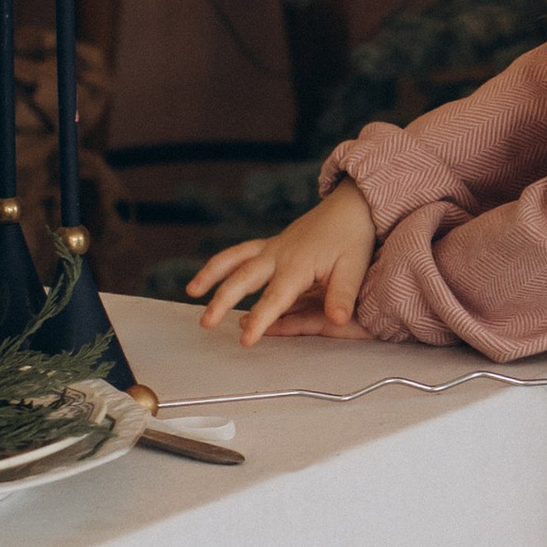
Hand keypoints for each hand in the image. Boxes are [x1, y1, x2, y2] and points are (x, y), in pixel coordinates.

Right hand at [188, 184, 375, 343]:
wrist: (350, 206)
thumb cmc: (353, 238)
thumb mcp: (354, 267)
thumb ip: (342, 295)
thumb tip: (337, 320)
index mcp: (297, 265)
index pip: (274, 299)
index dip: (260, 320)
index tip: (246, 340)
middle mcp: (278, 255)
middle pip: (243, 278)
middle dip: (222, 301)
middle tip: (206, 323)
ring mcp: (272, 248)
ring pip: (234, 260)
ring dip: (211, 275)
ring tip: (191, 292)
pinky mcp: (272, 244)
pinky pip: (240, 252)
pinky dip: (222, 263)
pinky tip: (209, 275)